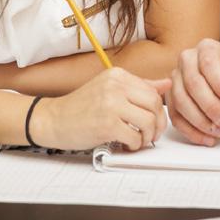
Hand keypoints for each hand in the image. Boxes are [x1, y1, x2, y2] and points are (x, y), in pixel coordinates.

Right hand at [31, 67, 170, 150]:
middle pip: (154, 104)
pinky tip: (127, 145)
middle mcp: (116, 85)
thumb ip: (139, 86)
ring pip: (148, 121)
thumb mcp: (110, 89)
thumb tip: (166, 83)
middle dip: (158, 123)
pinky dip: (135, 145)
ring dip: (147, 136)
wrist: (53, 119)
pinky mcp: (106, 124)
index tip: (155, 120)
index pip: (153, 90)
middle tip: (152, 134)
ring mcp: (111, 104)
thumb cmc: (80, 107)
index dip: (159, 110)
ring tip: (139, 140)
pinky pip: (135, 136)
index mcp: (118, 75)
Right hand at [166, 38, 219, 145]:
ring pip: (181, 102)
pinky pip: (176, 117)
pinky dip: (191, 131)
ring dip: (201, 121)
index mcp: (208, 48)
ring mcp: (176, 79)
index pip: (209, 63)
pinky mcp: (171, 99)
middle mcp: (188, 59)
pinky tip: (208, 138)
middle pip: (193, 83)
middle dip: (211, 107)